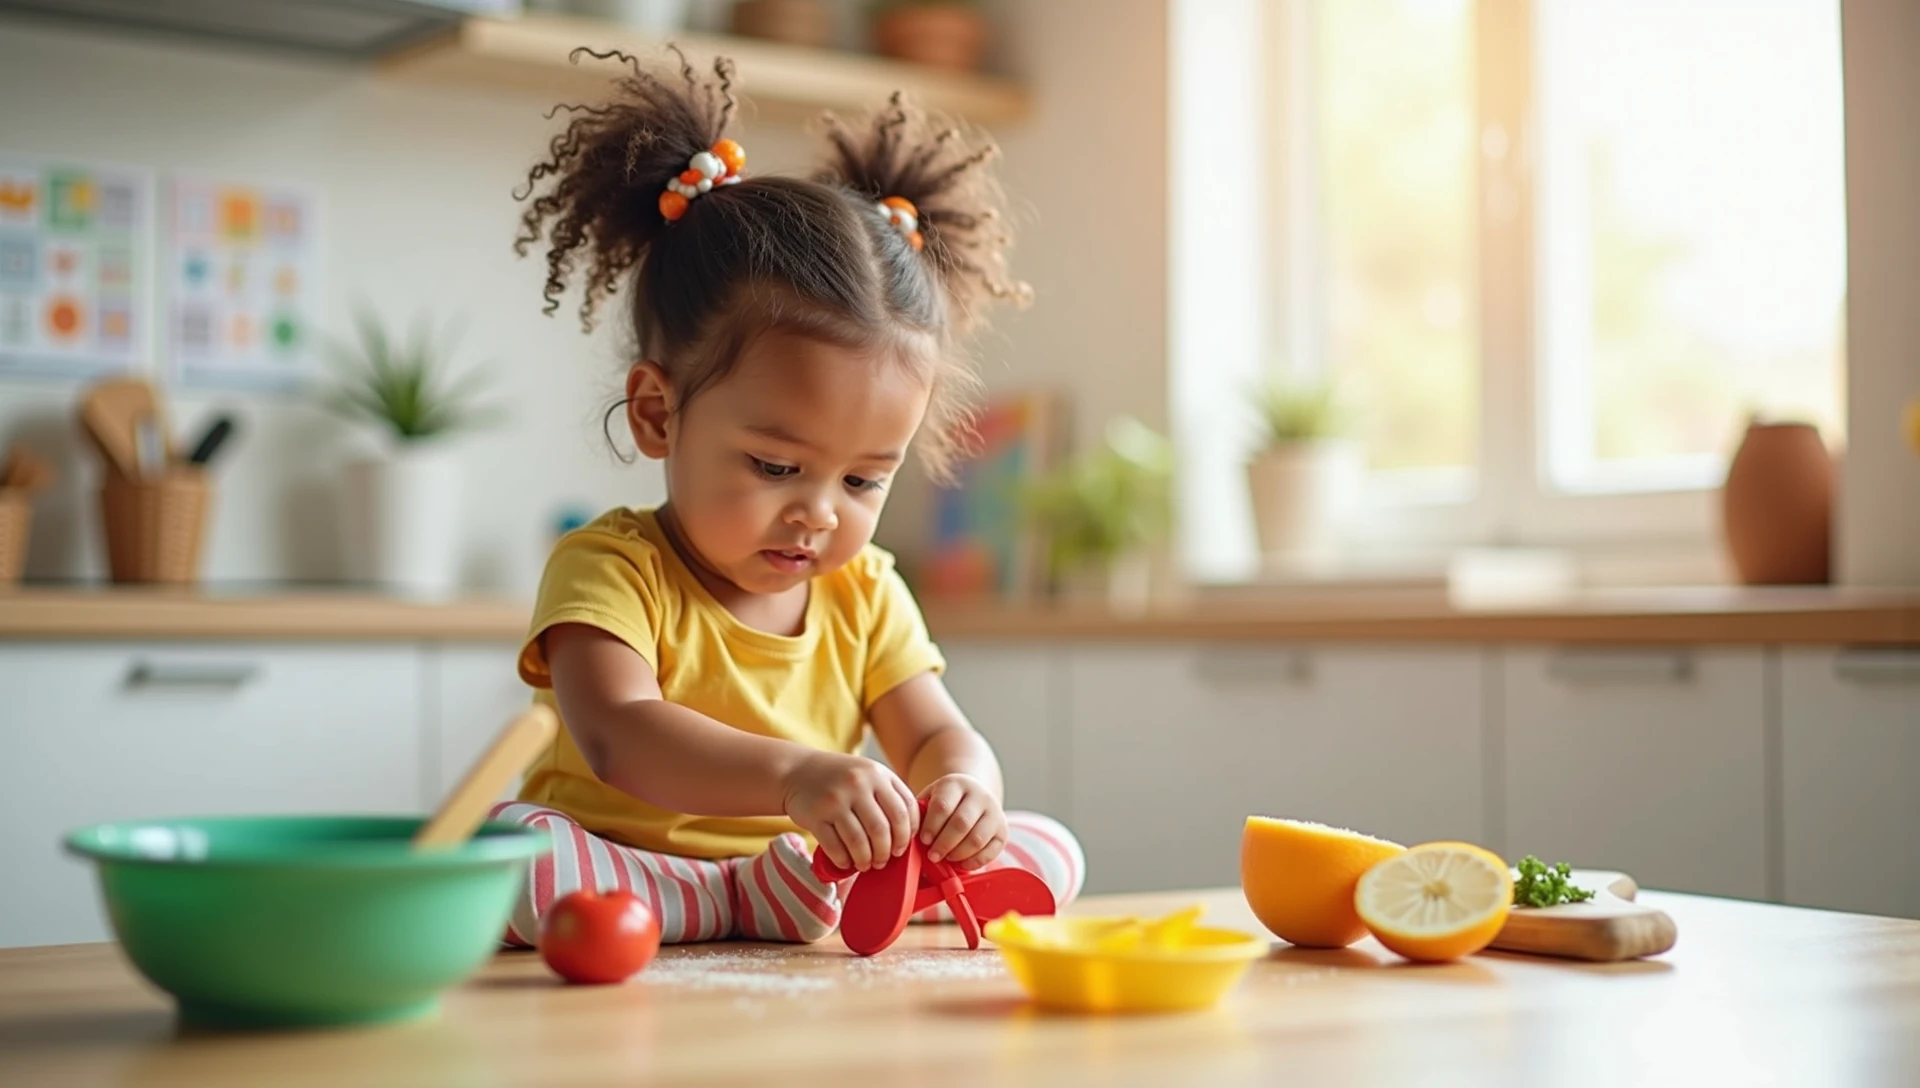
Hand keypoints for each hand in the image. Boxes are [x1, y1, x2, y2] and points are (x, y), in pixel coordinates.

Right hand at [781, 752, 917, 871]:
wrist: (798, 771)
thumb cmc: (841, 778)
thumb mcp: (868, 774)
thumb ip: (889, 794)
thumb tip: (912, 832)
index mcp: (877, 774)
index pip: (904, 810)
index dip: (907, 834)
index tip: (902, 848)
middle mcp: (858, 784)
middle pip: (882, 829)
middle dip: (886, 852)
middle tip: (883, 861)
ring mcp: (835, 800)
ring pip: (859, 842)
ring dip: (865, 860)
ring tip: (866, 865)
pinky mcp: (815, 816)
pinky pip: (835, 847)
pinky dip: (843, 861)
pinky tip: (846, 863)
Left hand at [918, 774, 1006, 869]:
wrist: (973, 794)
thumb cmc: (945, 801)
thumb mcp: (931, 797)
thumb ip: (920, 813)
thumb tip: (908, 837)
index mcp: (956, 783)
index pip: (943, 806)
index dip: (931, 826)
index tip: (923, 840)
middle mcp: (980, 794)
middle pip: (961, 823)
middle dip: (944, 844)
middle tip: (932, 856)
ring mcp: (995, 812)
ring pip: (976, 839)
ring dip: (958, 854)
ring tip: (946, 858)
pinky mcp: (1003, 831)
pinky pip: (990, 852)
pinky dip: (973, 862)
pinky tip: (960, 863)